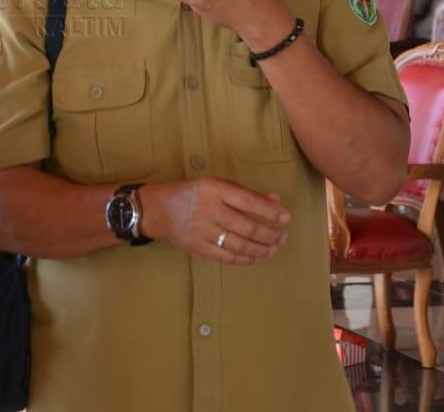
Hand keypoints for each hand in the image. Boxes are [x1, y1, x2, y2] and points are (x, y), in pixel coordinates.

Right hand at [139, 178, 290, 265]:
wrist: (156, 209)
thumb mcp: (216, 185)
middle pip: (248, 227)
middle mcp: (208, 209)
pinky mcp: (197, 247)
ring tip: (273, 247)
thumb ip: (245, 193)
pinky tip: (256, 257)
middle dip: (270, 234)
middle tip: (282, 236)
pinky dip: (245, 259)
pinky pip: (227, 257)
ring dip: (262, 249)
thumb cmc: (191, 194)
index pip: (249, 202)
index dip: (271, 212)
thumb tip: (275, 201)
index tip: (286, 218)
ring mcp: (202, 231)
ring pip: (240, 245)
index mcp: (213, 189)